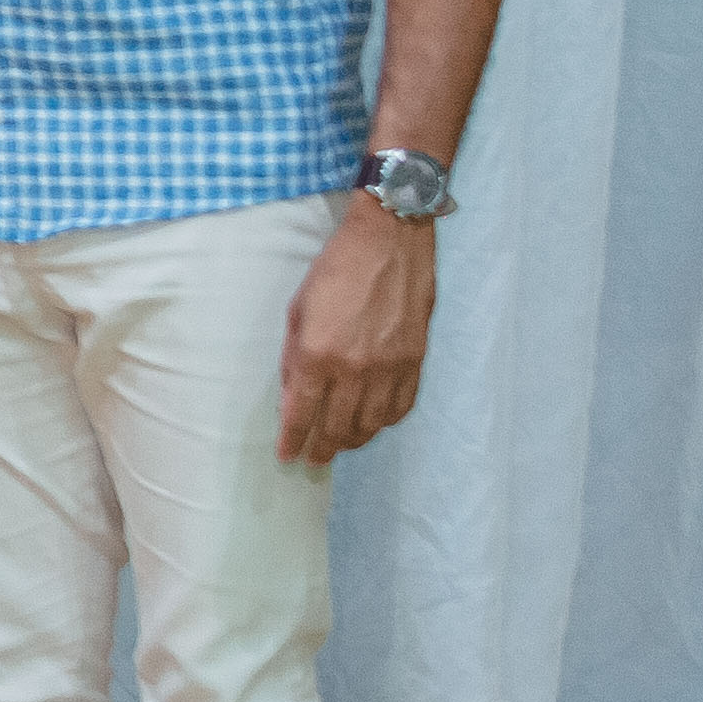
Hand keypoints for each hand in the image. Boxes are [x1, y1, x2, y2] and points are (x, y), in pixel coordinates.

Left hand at [279, 200, 436, 463]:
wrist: (390, 241)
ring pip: (371, 424)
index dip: (293, 440)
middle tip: (314, 459)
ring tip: (340, 446)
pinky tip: (374, 424)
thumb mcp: (298, 311)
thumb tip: (295, 398)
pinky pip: (401, 406)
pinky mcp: (415, 361)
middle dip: (322, 448)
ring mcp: (389, 368)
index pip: (302, 414)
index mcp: (318, 355)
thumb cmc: (335, 270)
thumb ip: (295, 359)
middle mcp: (355, 369)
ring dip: (353, 441)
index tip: (287, 456)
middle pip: (338, 427)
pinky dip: (385, 421)